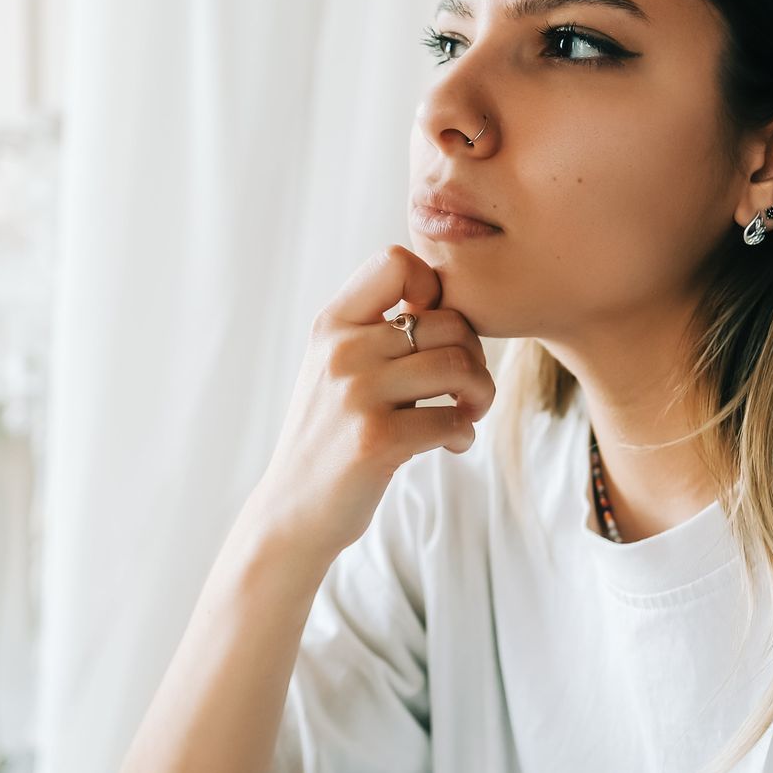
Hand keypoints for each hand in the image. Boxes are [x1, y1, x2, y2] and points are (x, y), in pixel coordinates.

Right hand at [248, 245, 494, 563]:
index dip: (433, 287)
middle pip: (448, 321)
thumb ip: (376, 332)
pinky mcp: (376, 440)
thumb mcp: (335, 368)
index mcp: (332, 325)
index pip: (395, 262)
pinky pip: (452, 419)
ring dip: (479, 394)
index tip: (434, 332)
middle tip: (465, 388)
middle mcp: (342, 351)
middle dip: (473, 356)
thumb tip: (446, 299)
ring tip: (467, 413)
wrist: (293, 510)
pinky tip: (453, 444)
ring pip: (458, 366)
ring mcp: (357, 395)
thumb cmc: (329, 435)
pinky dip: (464, 433)